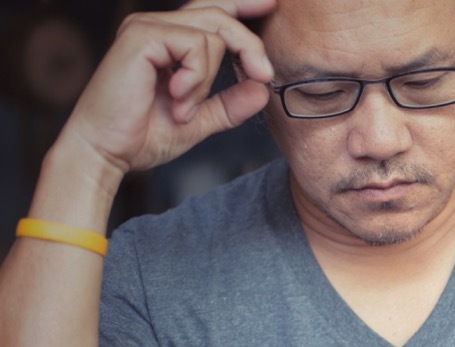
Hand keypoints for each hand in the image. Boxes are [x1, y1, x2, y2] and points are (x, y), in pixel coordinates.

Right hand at [61, 0, 275, 180]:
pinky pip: (195, 44)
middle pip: (221, 13)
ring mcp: (147, 27)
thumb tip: (262, 90)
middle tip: (263, 75)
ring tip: (186, 108)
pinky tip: (177, 98)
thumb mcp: (200, 120)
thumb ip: (230, 105)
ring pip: (213, 32)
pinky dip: (195, 77)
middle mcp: (158, 26)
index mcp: (171, 40)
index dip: (244, 4)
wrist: (108, 150)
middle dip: (250, 45)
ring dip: (209, 79)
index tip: (273, 4)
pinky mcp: (141, 36)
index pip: (214, 9)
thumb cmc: (144, 135)